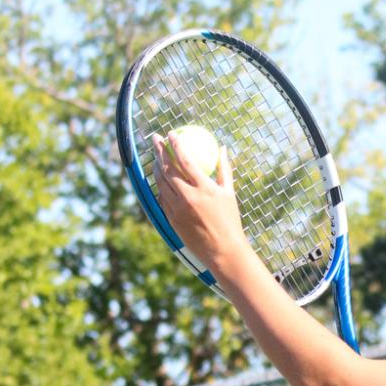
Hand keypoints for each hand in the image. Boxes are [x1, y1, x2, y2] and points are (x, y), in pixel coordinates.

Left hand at [151, 134, 249, 285]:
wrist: (222, 251)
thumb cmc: (229, 221)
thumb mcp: (229, 193)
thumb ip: (224, 169)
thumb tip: (222, 149)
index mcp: (203, 189)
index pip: (185, 160)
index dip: (176, 144)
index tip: (171, 134)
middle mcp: (188, 197)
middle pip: (167, 168)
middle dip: (159, 150)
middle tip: (155, 139)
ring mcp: (177, 209)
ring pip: (161, 183)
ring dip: (156, 167)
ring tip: (155, 156)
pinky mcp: (171, 219)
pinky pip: (162, 198)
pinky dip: (160, 186)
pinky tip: (159, 179)